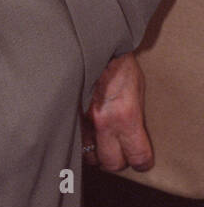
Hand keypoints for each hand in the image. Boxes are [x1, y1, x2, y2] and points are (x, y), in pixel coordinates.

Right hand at [81, 52, 152, 172]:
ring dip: (94, 151)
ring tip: (98, 142)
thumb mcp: (137, 86)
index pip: (137, 156)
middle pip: (111, 162)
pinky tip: (82, 133)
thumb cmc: (116, 60)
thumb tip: (135, 136)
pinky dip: (77, 141)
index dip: (141, 161)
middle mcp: (102, 121)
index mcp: (125, 115)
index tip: (140, 160)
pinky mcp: (65, 114)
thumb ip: (135, 115)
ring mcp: (80, 119)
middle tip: (118, 151)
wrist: (90, 43)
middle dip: (116, 160)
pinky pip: (72, 140)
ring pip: (88, 155)